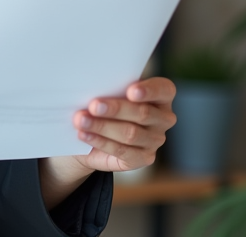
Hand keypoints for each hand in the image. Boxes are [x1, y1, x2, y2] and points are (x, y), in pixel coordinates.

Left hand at [38, 77, 175, 208]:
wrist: (97, 137)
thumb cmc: (107, 105)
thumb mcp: (111, 93)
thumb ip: (111, 89)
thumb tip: (95, 87)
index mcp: (162, 96)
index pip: (164, 90)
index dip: (149, 90)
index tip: (131, 90)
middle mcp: (164, 118)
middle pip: (142, 113)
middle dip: (116, 109)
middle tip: (93, 105)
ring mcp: (156, 140)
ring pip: (130, 133)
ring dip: (102, 126)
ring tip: (81, 120)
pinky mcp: (144, 158)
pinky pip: (121, 151)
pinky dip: (100, 142)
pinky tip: (85, 135)